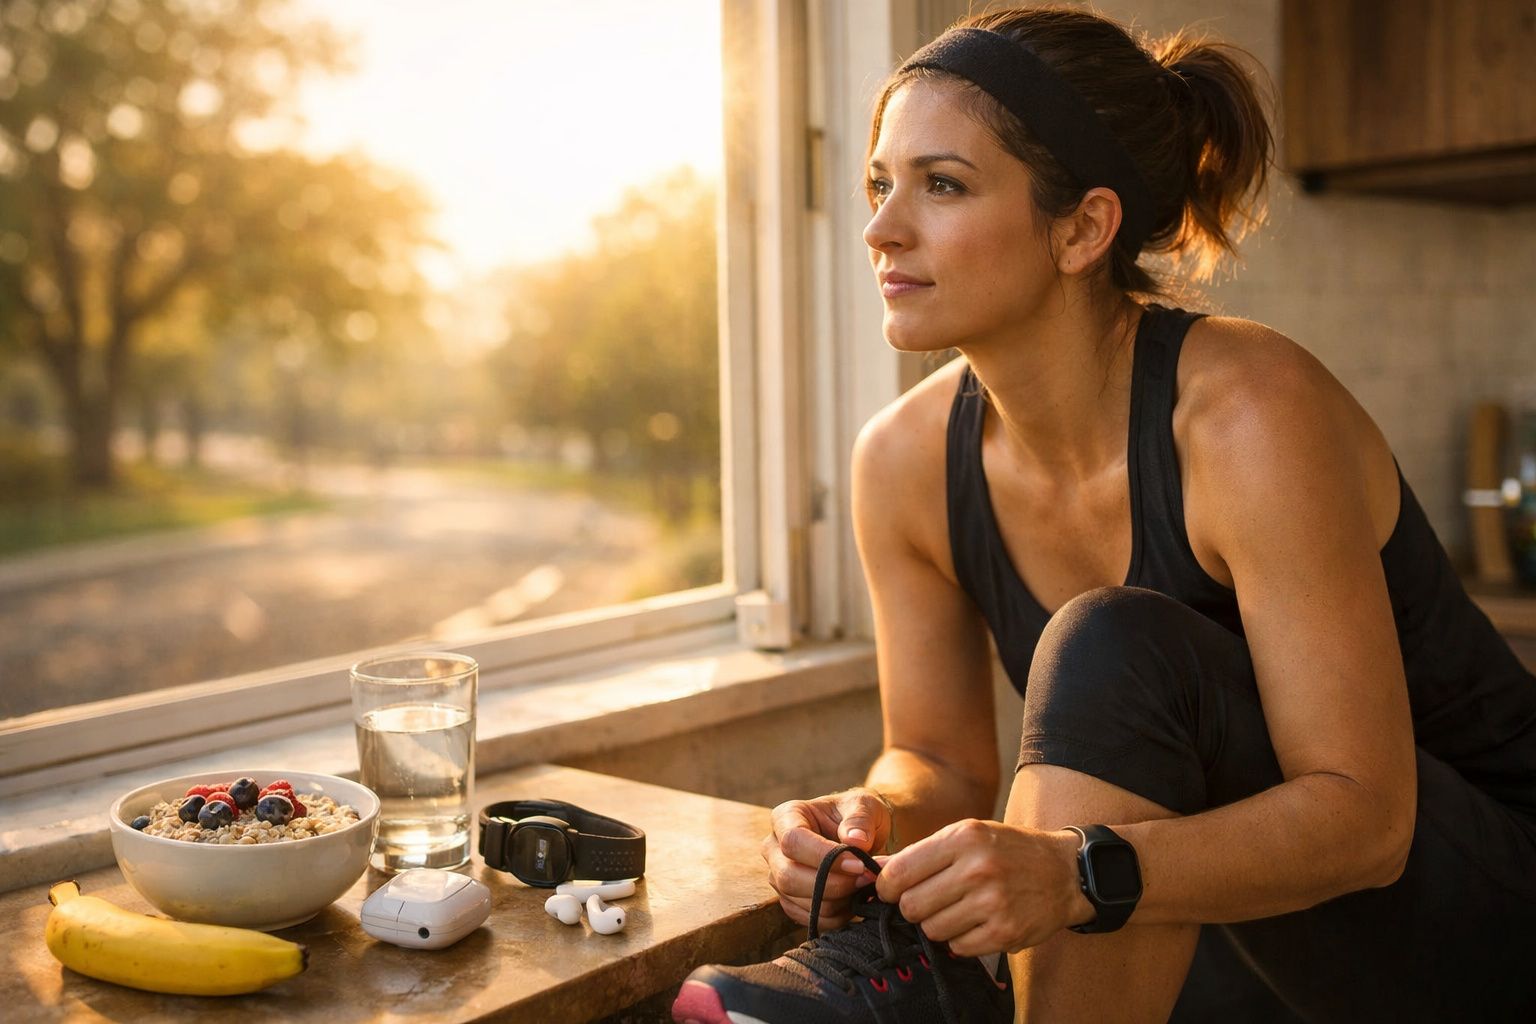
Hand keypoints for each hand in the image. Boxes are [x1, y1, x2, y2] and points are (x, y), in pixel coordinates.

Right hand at [761, 788, 892, 928]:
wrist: (860, 836)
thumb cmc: (858, 817)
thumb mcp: (865, 806)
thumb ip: (860, 820)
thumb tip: (855, 841)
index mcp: (786, 816)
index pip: (792, 840)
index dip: (824, 856)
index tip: (859, 864)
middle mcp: (773, 847)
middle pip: (788, 876)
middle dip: (833, 884)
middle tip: (866, 878)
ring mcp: (778, 876)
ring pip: (802, 901)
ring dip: (840, 900)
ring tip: (864, 884)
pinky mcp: (790, 901)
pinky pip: (811, 919)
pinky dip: (838, 915)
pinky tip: (854, 898)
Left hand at [875, 819, 1089, 955]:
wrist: (1064, 871)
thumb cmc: (1006, 850)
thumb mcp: (966, 836)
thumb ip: (919, 854)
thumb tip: (873, 870)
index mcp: (963, 838)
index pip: (900, 872)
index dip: (886, 887)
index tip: (890, 891)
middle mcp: (977, 869)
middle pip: (911, 906)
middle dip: (911, 908)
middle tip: (926, 902)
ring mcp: (993, 903)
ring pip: (932, 929)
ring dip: (937, 924)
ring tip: (956, 910)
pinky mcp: (1005, 933)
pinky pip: (958, 947)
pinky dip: (960, 940)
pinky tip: (975, 922)